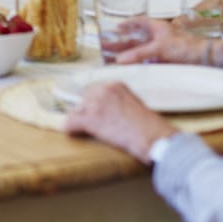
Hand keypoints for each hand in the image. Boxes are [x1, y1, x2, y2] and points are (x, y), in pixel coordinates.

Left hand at [63, 82, 177, 162]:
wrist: (152, 137)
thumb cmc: (148, 125)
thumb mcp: (134, 103)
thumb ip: (118, 100)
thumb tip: (107, 108)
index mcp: (115, 85)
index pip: (94, 89)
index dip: (95, 102)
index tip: (98, 111)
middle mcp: (103, 90)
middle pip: (83, 98)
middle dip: (87, 110)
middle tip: (95, 123)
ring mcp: (95, 103)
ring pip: (76, 110)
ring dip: (81, 120)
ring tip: (89, 130)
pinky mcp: (90, 119)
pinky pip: (70, 123)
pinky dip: (71, 129)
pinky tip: (74, 133)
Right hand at [111, 18, 206, 64]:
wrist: (204, 59)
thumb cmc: (187, 46)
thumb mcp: (159, 47)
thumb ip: (139, 53)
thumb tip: (121, 59)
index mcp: (156, 27)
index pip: (138, 21)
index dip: (127, 24)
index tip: (116, 28)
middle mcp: (156, 37)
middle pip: (135, 39)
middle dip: (121, 42)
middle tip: (106, 46)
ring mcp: (160, 50)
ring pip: (139, 51)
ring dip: (126, 55)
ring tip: (111, 59)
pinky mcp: (162, 62)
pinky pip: (145, 62)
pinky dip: (136, 65)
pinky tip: (128, 68)